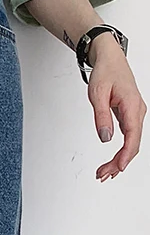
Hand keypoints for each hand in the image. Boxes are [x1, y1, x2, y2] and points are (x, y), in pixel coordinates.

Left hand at [88, 34, 145, 179]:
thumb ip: (101, 116)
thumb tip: (105, 138)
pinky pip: (128, 138)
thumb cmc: (105, 72)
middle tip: (102, 175)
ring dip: (119, 160)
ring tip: (104, 173)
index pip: (132, 135)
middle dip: (119, 163)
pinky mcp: (130, 117)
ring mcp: (135, 115)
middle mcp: (137, 111)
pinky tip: (112, 162)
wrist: (110, 59)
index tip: (118, 168)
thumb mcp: (97, 94)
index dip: (126, 154)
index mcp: (132, 105)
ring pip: (131, 143)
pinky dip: (120, 152)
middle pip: (132, 144)